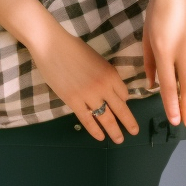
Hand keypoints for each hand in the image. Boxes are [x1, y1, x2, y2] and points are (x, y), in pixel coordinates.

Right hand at [31, 25, 139, 142]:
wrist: (52, 45)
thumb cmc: (73, 48)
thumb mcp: (96, 59)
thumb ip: (104, 74)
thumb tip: (108, 88)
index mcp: (111, 74)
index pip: (124, 94)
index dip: (124, 102)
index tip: (123, 107)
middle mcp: (104, 86)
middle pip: (120, 109)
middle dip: (129, 122)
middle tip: (134, 131)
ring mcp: (89, 95)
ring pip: (106, 118)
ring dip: (114, 131)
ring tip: (119, 139)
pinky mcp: (73, 101)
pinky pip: (87, 120)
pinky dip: (95, 130)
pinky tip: (100, 137)